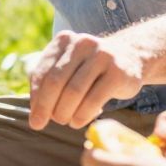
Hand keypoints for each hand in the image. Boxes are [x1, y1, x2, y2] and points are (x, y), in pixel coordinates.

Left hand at [27, 30, 146, 131]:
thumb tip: (35, 114)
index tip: (34, 120)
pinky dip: (82, 116)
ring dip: (65, 113)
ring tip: (65, 122)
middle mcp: (82, 43)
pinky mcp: (117, 72)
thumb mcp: (68, 67)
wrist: (130, 58)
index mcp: (64, 40)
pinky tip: (78, 121)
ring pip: (74, 92)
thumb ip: (48, 83)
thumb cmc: (90, 69)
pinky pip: (93, 100)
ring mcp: (102, 55)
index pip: (41, 73)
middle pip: (55, 82)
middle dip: (47, 108)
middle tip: (44, 125)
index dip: (35, 99)